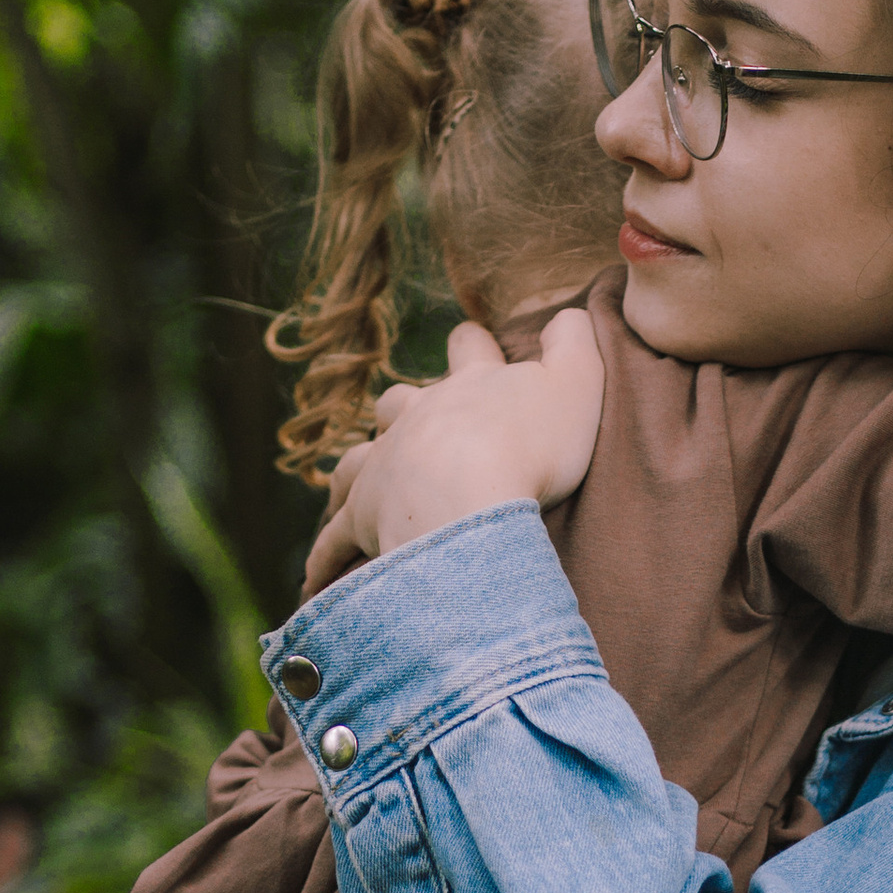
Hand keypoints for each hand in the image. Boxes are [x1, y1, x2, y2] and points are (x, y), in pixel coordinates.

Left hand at [301, 310, 602, 595]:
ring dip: (359, 472)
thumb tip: (570, 313)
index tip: (474, 343)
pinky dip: (325, 557)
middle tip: (417, 431)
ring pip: (358, 460)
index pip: (469, 349)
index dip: (473, 346)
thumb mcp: (577, 383)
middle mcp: (418, 418)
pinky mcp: (361, 518)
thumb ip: (577, 343)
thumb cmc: (530, 445)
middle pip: (399, 402)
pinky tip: (316, 578)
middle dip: (405, 410)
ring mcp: (383, 466)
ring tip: (358, 491)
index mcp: (470, 388)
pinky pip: (334, 540)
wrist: (471, 502)